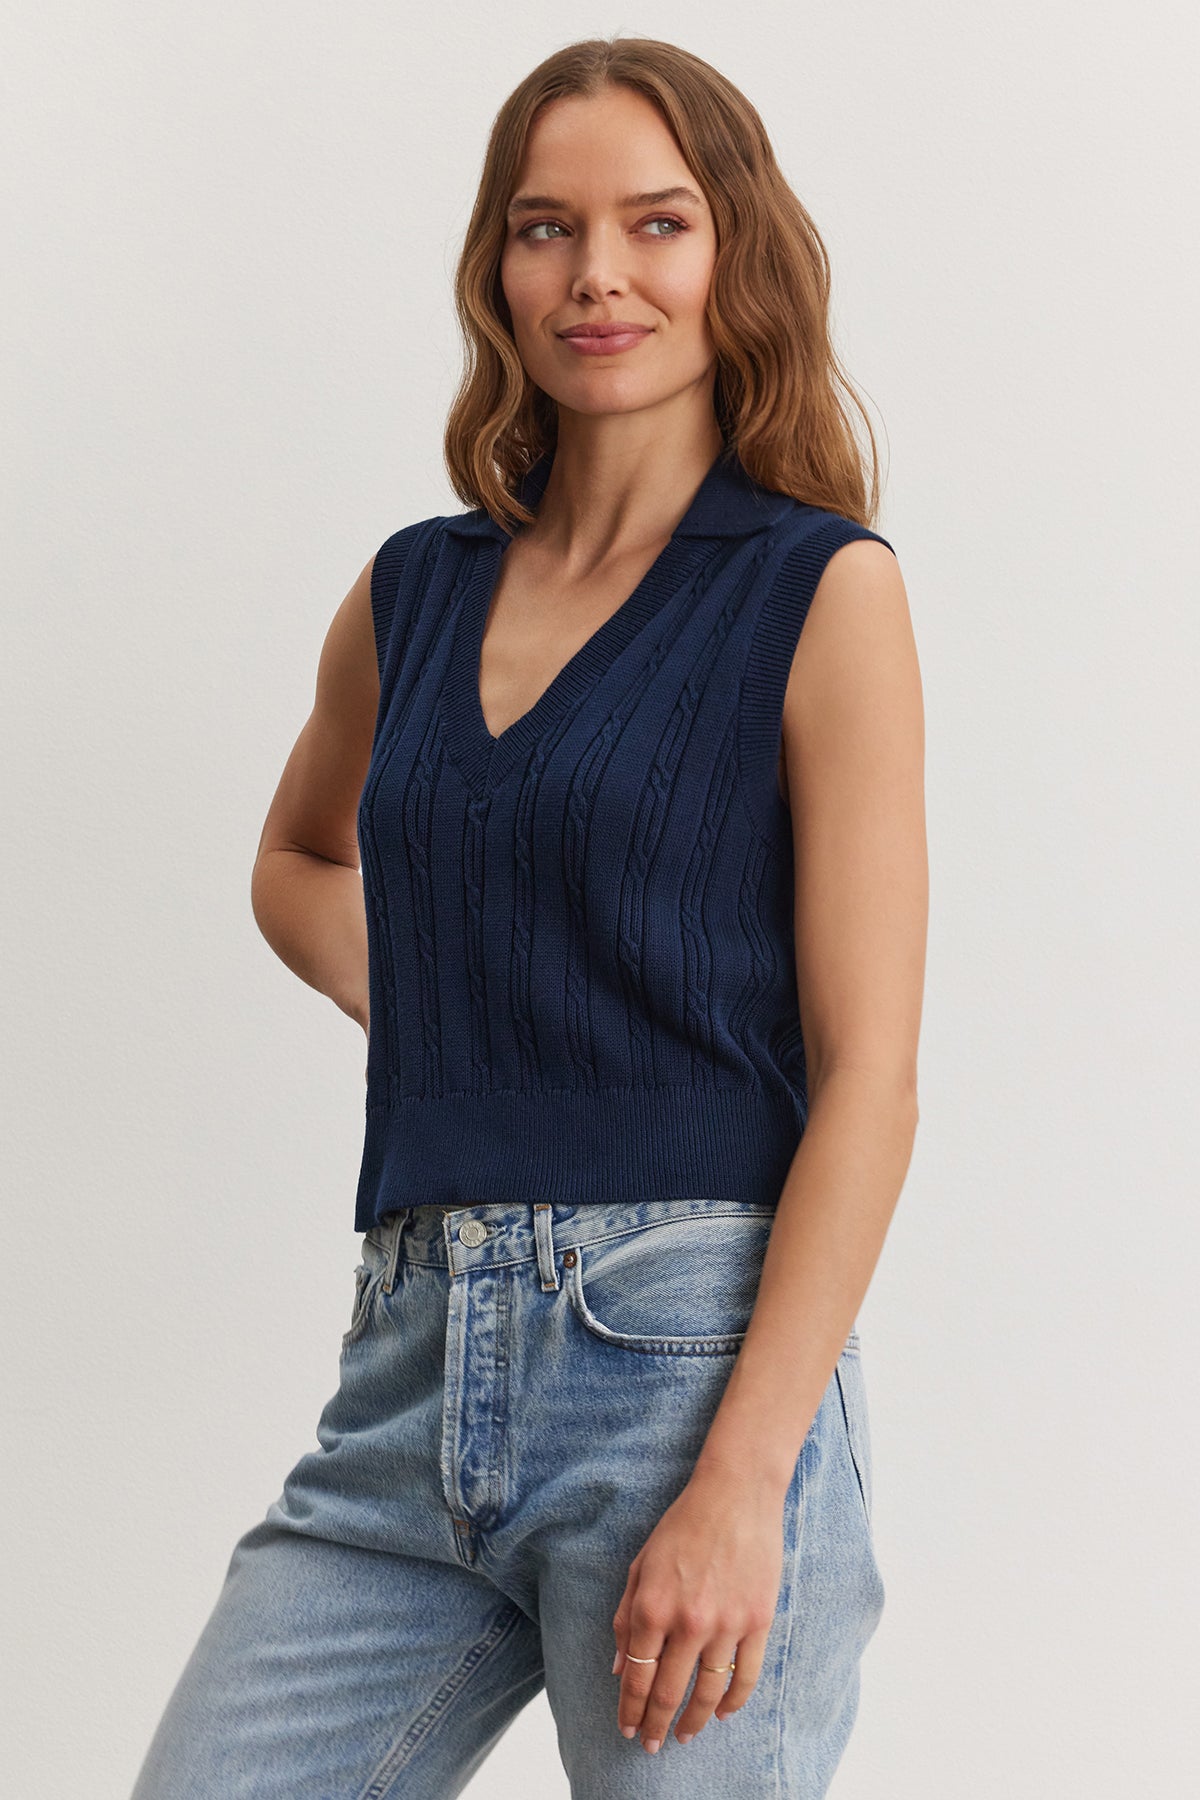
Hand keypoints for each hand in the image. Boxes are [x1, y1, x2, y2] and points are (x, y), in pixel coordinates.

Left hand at [611, 1463, 784, 1754]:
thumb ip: (626, 1616)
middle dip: (656, 1725)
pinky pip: (746, 1677)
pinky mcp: (758, 1621)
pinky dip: (733, 1702)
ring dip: (693, 1722)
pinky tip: (721, 1713)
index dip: (630, 1708)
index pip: (637, 1676)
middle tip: (651, 1744)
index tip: (627, 1729)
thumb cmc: (683, 1524)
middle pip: (669, 1693)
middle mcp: (688, 1622)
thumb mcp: (641, 1564)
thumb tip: (617, 1665)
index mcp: (653, 1606)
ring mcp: (726, 1624)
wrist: (736, 1494)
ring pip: (707, 1692)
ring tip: (685, 1736)